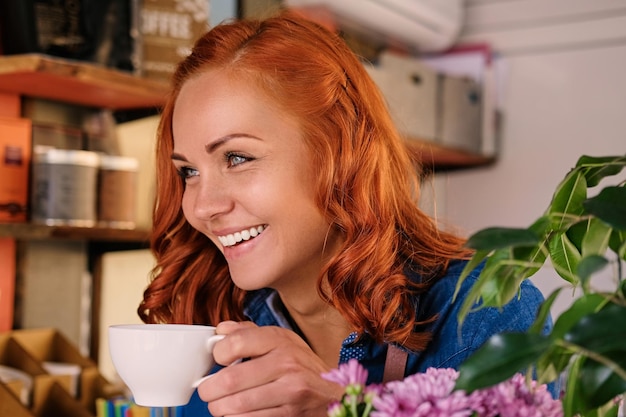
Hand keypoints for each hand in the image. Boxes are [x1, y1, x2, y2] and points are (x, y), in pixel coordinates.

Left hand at [196, 321, 343, 416]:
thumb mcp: (282, 340)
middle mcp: (287, 364)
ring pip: (235, 406)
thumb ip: (248, 332)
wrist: (334, 393)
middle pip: (229, 380)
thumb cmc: (301, 366)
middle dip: (209, 389)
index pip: (235, 343)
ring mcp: (290, 393)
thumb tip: (220, 330)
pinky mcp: (290, 416)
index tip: (218, 360)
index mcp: (280, 340)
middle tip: (208, 390)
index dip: (218, 354)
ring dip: (219, 408)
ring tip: (220, 404)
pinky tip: (237, 413)